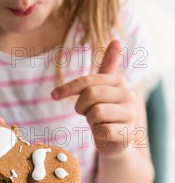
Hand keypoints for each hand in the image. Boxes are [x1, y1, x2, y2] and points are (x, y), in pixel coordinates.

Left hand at [51, 40, 135, 158]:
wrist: (116, 142)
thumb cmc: (104, 113)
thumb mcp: (102, 90)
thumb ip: (106, 67)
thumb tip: (116, 39)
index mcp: (119, 82)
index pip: (89, 81)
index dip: (68, 88)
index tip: (54, 95)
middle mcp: (128, 95)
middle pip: (91, 95)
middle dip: (82, 107)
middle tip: (87, 114)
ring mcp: (129, 115)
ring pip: (96, 113)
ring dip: (90, 122)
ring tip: (98, 124)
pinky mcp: (126, 134)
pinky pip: (102, 131)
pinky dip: (97, 135)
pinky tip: (103, 134)